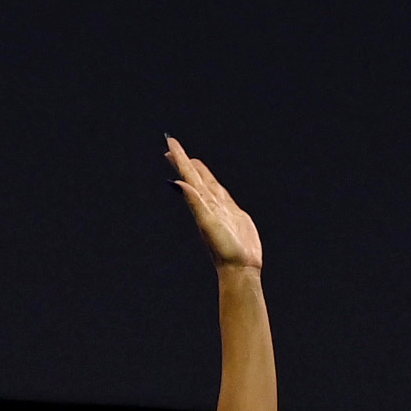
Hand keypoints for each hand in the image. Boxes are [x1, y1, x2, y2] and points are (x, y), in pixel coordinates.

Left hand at [168, 138, 263, 272]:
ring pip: (208, 185)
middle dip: (184, 162)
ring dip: (199, 173)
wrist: (241, 268)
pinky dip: (215, 187)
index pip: (188, 175)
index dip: (180, 158)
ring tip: (192, 161)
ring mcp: (221, 210)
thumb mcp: (207, 223)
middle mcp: (209, 204)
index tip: (169, 142)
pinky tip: (214, 186)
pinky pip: (222, 196)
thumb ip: (194, 202)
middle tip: (172, 147)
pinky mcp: (234, 216)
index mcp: (201, 203)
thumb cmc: (224, 249)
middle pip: (195, 177)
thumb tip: (177, 183)